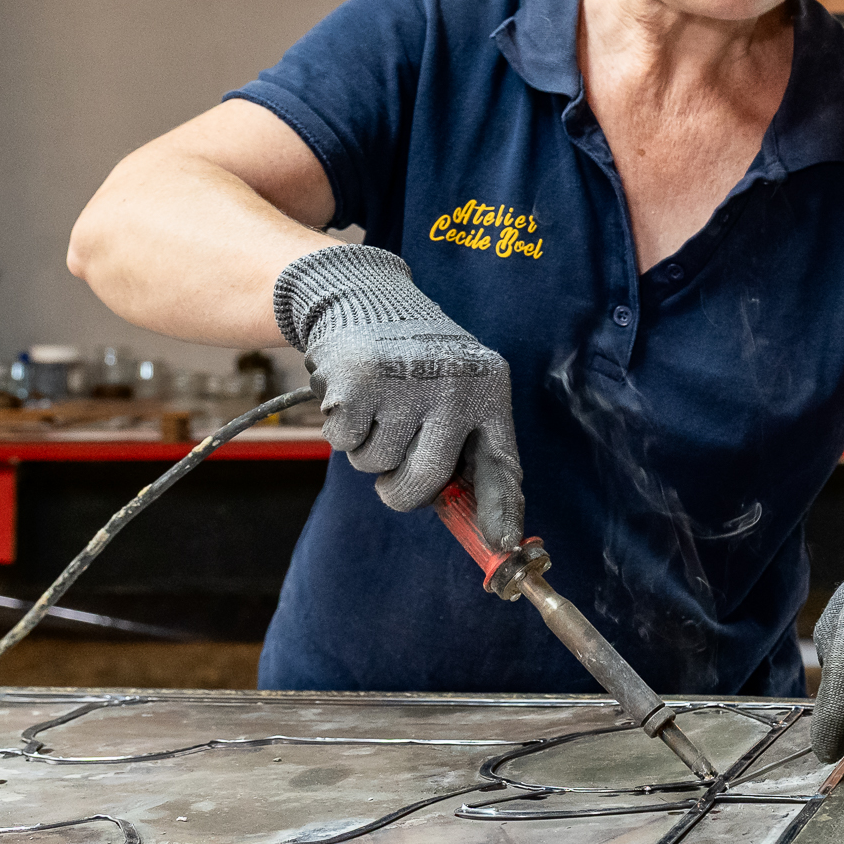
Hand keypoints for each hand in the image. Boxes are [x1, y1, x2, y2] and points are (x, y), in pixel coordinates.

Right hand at [274, 243, 523, 547]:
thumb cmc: (415, 361)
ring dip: (367, 448)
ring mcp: (407, 383)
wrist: (365, 298)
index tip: (502, 545)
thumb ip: (463, 447)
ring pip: (377, 465)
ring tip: (376, 404)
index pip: (501, 464)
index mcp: (489, 390)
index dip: (501, 510)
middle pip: (425, 481)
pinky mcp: (359, 381)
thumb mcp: (456, 390)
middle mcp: (455, 386)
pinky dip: (340, 429)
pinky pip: (343, 443)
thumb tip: (482, 527)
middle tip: (391, 473)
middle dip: (401, 489)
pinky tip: (352, 394)